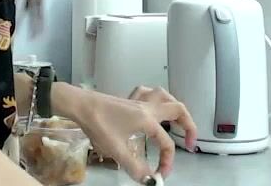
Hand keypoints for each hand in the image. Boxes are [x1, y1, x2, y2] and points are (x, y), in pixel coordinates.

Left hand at [62, 85, 196, 182]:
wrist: (80, 105)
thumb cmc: (98, 124)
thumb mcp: (116, 150)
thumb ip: (134, 167)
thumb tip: (148, 180)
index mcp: (148, 120)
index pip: (166, 144)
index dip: (168, 162)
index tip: (161, 174)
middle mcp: (147, 108)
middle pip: (178, 109)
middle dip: (189, 125)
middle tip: (189, 141)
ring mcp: (138, 101)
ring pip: (165, 95)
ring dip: (175, 107)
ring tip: (177, 121)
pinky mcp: (127, 99)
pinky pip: (147, 93)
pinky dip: (155, 99)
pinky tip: (151, 106)